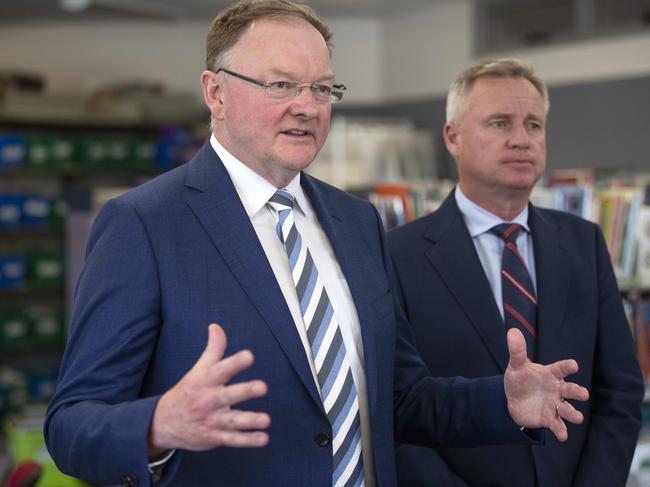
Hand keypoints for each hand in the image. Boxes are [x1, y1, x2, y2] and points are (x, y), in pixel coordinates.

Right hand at [148, 323, 269, 456]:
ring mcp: (211, 420)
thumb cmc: (187, 391)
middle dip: (245, 392)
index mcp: (206, 380)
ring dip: (250, 420)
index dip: (235, 363)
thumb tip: (216, 326)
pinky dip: (248, 440)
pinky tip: (263, 438)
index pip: (221, 370)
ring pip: (233, 421)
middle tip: (262, 387)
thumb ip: (213, 349)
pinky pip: (233, 440)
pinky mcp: (214, 437)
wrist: (162, 423)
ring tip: (266, 420)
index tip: (249, 356)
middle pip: (228, 396)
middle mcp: (208, 400)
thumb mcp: (198, 369)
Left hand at [504, 328, 588, 441]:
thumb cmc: (520, 379)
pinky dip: (561, 430)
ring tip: (578, 418)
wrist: (513, 399)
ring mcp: (554, 404)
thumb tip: (512, 331)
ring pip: (567, 409)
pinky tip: (562, 436)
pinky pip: (557, 425)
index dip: (567, 366)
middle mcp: (556, 389)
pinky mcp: (549, 418)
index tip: (574, 365)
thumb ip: (517, 351)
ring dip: (573, 413)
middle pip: (569, 390)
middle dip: (577, 392)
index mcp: (550, 374)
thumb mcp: (516, 365)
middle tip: (583, 394)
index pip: (561, 369)